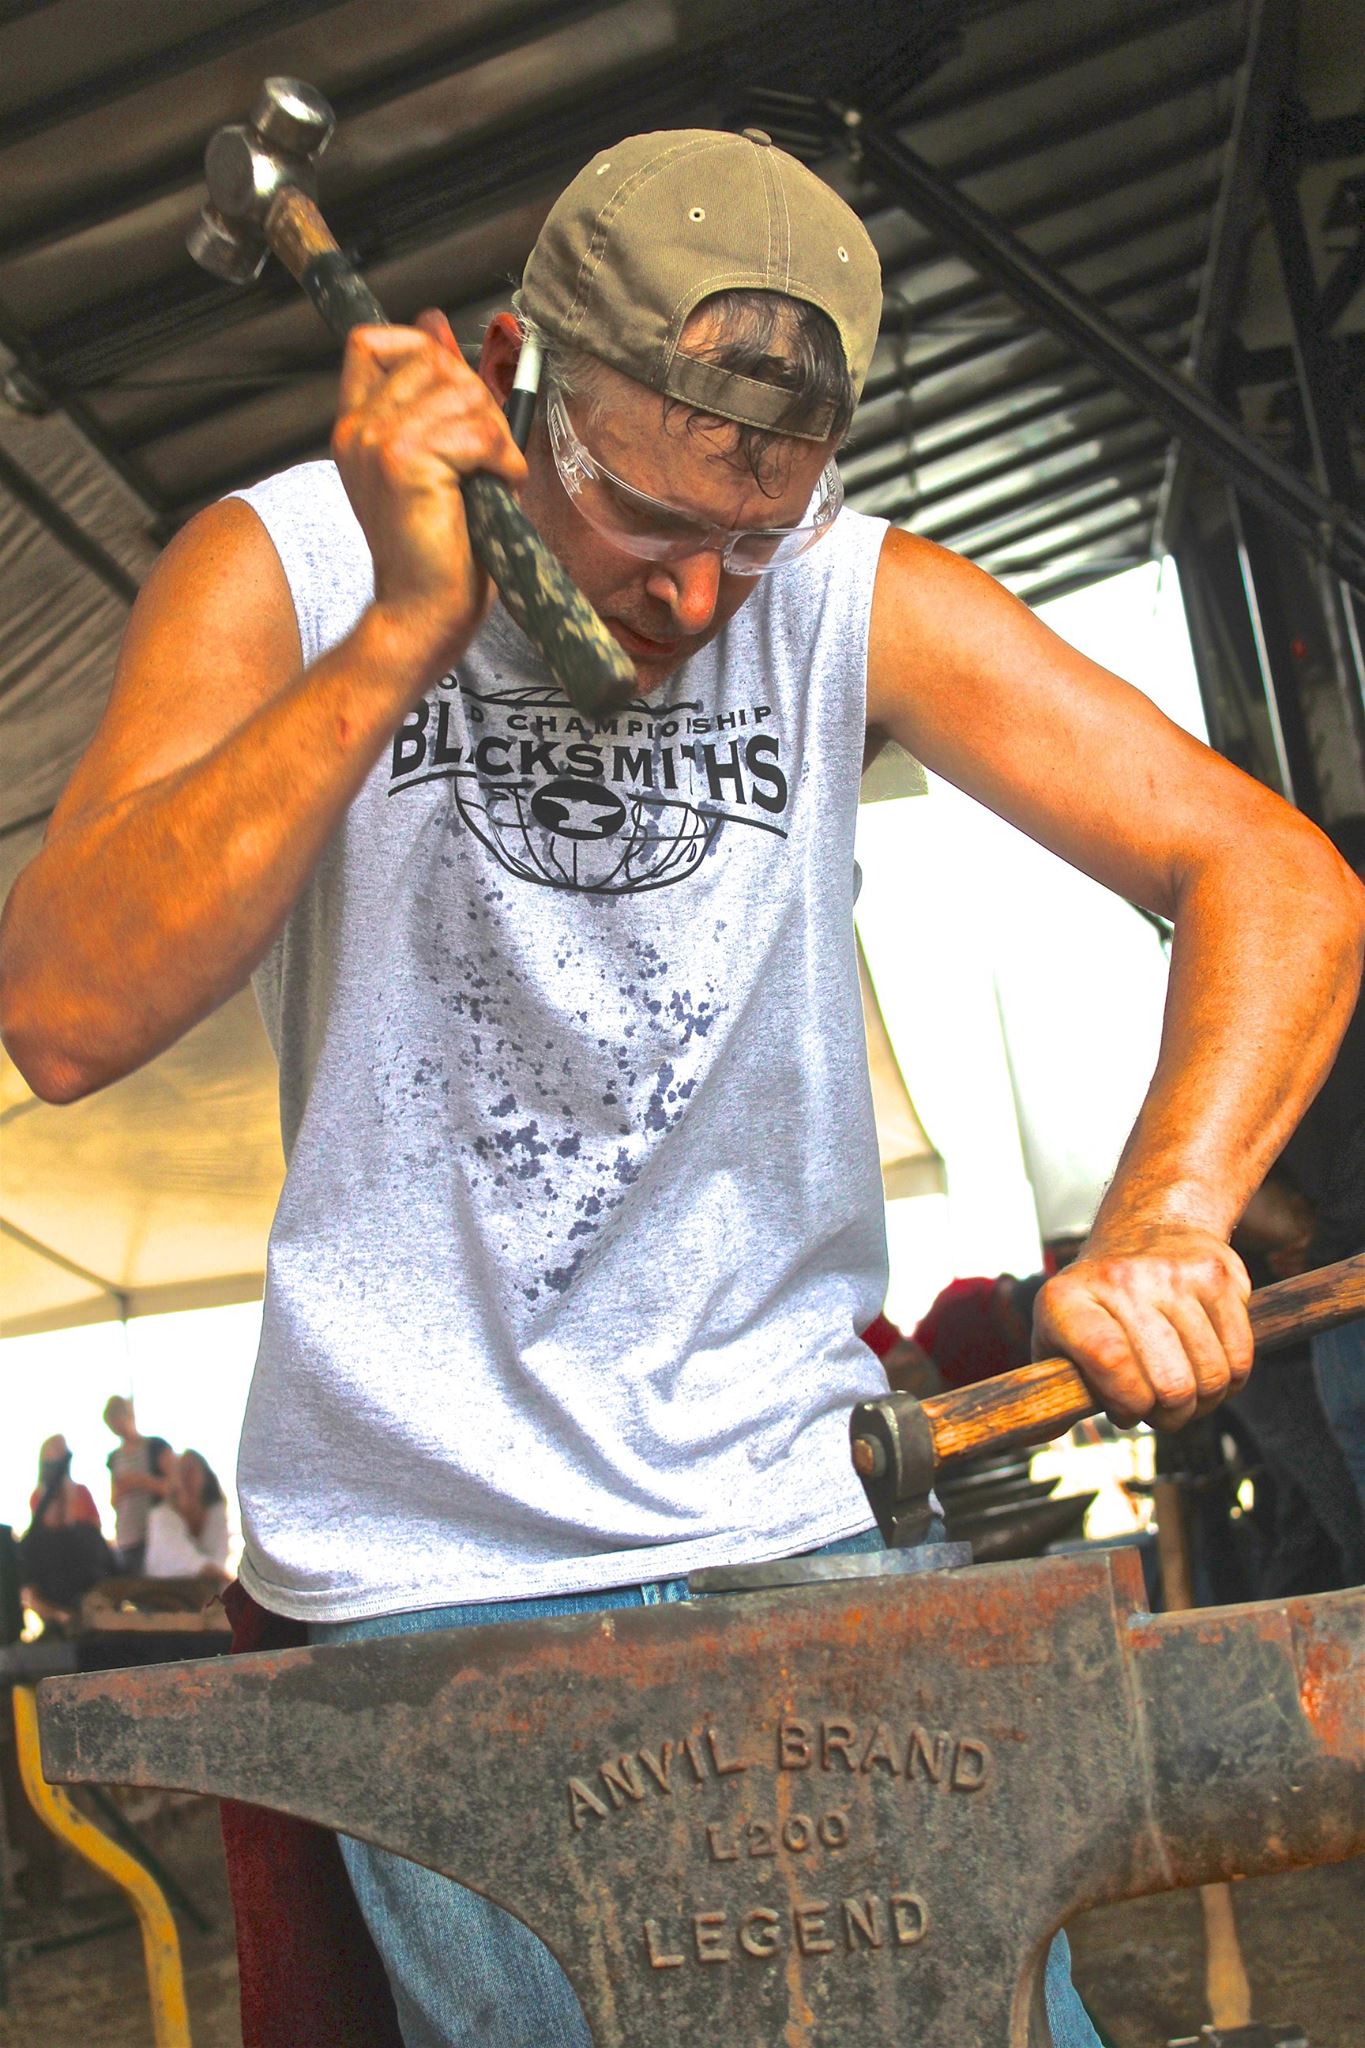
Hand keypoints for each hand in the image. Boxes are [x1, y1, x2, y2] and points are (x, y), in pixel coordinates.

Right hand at [331, 309, 527, 670]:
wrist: (422, 613)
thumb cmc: (438, 552)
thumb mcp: (436, 463)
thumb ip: (437, 401)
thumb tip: (438, 325)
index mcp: (356, 428)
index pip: (371, 342)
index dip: (421, 346)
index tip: (456, 388)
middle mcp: (358, 430)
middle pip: (431, 360)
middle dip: (479, 400)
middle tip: (491, 454)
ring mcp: (376, 443)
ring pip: (459, 392)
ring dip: (496, 433)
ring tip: (495, 476)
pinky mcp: (404, 463)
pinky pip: (475, 432)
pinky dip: (503, 458)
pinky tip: (500, 486)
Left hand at [1032, 1226, 1252, 1429]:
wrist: (1148, 1227)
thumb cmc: (1098, 1302)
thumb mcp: (1056, 1336)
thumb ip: (1050, 1389)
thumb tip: (1035, 1431)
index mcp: (1067, 1301)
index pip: (1108, 1360)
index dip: (1127, 1402)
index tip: (1128, 1412)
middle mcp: (1119, 1280)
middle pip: (1169, 1383)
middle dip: (1170, 1416)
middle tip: (1160, 1411)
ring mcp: (1173, 1274)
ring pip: (1212, 1376)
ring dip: (1204, 1402)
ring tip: (1184, 1392)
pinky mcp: (1218, 1274)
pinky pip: (1241, 1356)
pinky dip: (1232, 1380)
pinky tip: (1208, 1370)